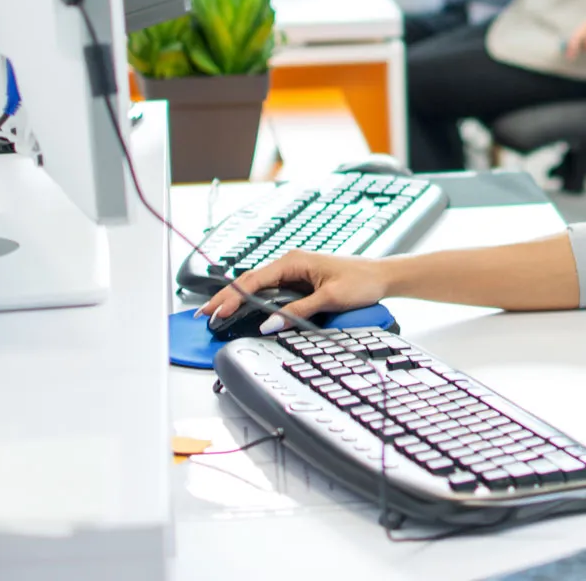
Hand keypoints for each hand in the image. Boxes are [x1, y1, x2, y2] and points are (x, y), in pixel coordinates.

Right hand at [196, 252, 388, 329]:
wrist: (381, 276)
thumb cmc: (361, 281)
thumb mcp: (330, 298)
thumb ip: (298, 312)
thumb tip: (270, 324)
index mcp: (294, 261)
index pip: (255, 280)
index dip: (233, 297)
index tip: (217, 312)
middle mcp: (290, 263)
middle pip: (250, 281)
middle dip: (226, 297)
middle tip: (203, 314)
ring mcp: (293, 271)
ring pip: (257, 285)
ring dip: (236, 299)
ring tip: (216, 313)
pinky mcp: (298, 281)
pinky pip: (269, 290)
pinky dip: (252, 299)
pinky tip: (241, 309)